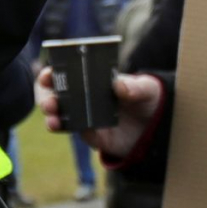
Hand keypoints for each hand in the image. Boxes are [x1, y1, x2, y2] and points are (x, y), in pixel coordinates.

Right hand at [36, 64, 165, 159]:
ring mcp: (86, 116)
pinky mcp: (92, 135)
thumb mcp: (148, 89)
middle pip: (59, 95)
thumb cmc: (148, 99)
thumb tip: (119, 85)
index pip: (68, 73)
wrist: (157, 126)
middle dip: (48, 97)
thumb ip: (136, 87)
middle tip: (49, 101)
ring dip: (53, 116)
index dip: (55, 72)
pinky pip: (77, 131)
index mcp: (94, 80)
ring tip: (52, 117)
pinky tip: (65, 126)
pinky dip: (67, 129)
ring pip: (61, 115)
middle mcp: (85, 97)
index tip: (48, 74)